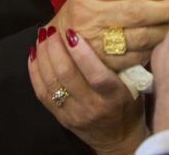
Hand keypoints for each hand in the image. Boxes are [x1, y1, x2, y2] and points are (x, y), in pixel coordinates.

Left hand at [28, 27, 145, 154]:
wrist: (118, 139)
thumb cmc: (129, 106)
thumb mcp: (134, 85)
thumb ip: (122, 62)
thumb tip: (107, 29)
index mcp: (114, 97)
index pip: (95, 75)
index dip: (81, 53)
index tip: (72, 32)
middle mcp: (92, 106)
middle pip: (67, 75)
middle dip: (55, 48)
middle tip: (51, 29)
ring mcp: (73, 114)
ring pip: (51, 82)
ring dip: (43, 56)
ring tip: (42, 37)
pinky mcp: (60, 118)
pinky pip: (42, 93)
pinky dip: (35, 72)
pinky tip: (34, 54)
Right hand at [48, 0, 168, 70]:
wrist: (59, 43)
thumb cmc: (85, 11)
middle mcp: (87, 15)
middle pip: (135, 11)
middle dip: (162, 8)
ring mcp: (94, 42)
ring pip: (139, 35)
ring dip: (162, 28)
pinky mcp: (103, 64)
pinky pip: (136, 55)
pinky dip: (152, 47)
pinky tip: (161, 39)